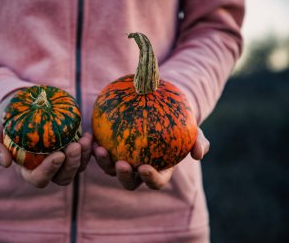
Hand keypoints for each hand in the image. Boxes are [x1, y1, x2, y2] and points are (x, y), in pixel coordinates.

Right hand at [0, 91, 92, 187]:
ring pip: (76, 168)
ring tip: (84, 139)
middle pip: (63, 178)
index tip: (58, 154)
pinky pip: (84, 155)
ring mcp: (61, 159)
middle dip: (71, 165)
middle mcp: (46, 168)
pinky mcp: (72, 148)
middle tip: (75, 146)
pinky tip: (88, 135)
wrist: (21, 104)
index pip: (39, 179)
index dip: (49, 171)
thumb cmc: (7, 118)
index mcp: (27, 169)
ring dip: (83, 157)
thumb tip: (5, 163)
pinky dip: (88, 148)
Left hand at [93, 128, 209, 190]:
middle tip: (121, 163)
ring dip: (104, 162)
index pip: (155, 181)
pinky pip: (100, 151)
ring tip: (100, 149)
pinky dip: (95, 146)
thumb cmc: (179, 121)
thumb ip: (199, 141)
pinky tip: (91, 136)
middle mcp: (139, 169)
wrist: (161, 109)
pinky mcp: (110, 149)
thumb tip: (199, 154)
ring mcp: (123, 160)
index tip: (144, 167)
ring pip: (110, 169)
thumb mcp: (193, 129)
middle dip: (123, 176)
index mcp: (159, 170)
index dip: (150, 178)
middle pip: (129, 181)